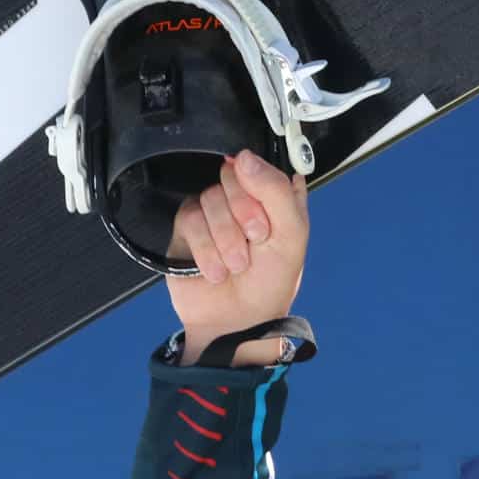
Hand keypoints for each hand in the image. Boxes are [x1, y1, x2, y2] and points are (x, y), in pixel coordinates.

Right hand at [165, 150, 308, 363]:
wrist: (237, 322)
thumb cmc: (270, 282)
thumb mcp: (290, 236)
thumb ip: (277, 192)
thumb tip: (245, 157)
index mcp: (275, 197)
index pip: (263, 165)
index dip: (262, 188)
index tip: (268, 220)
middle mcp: (244, 199)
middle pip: (233, 176)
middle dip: (245, 216)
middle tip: (254, 243)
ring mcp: (215, 211)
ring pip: (210, 198)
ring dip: (226, 240)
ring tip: (236, 265)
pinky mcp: (188, 227)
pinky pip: (190, 219)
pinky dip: (205, 249)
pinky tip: (215, 268)